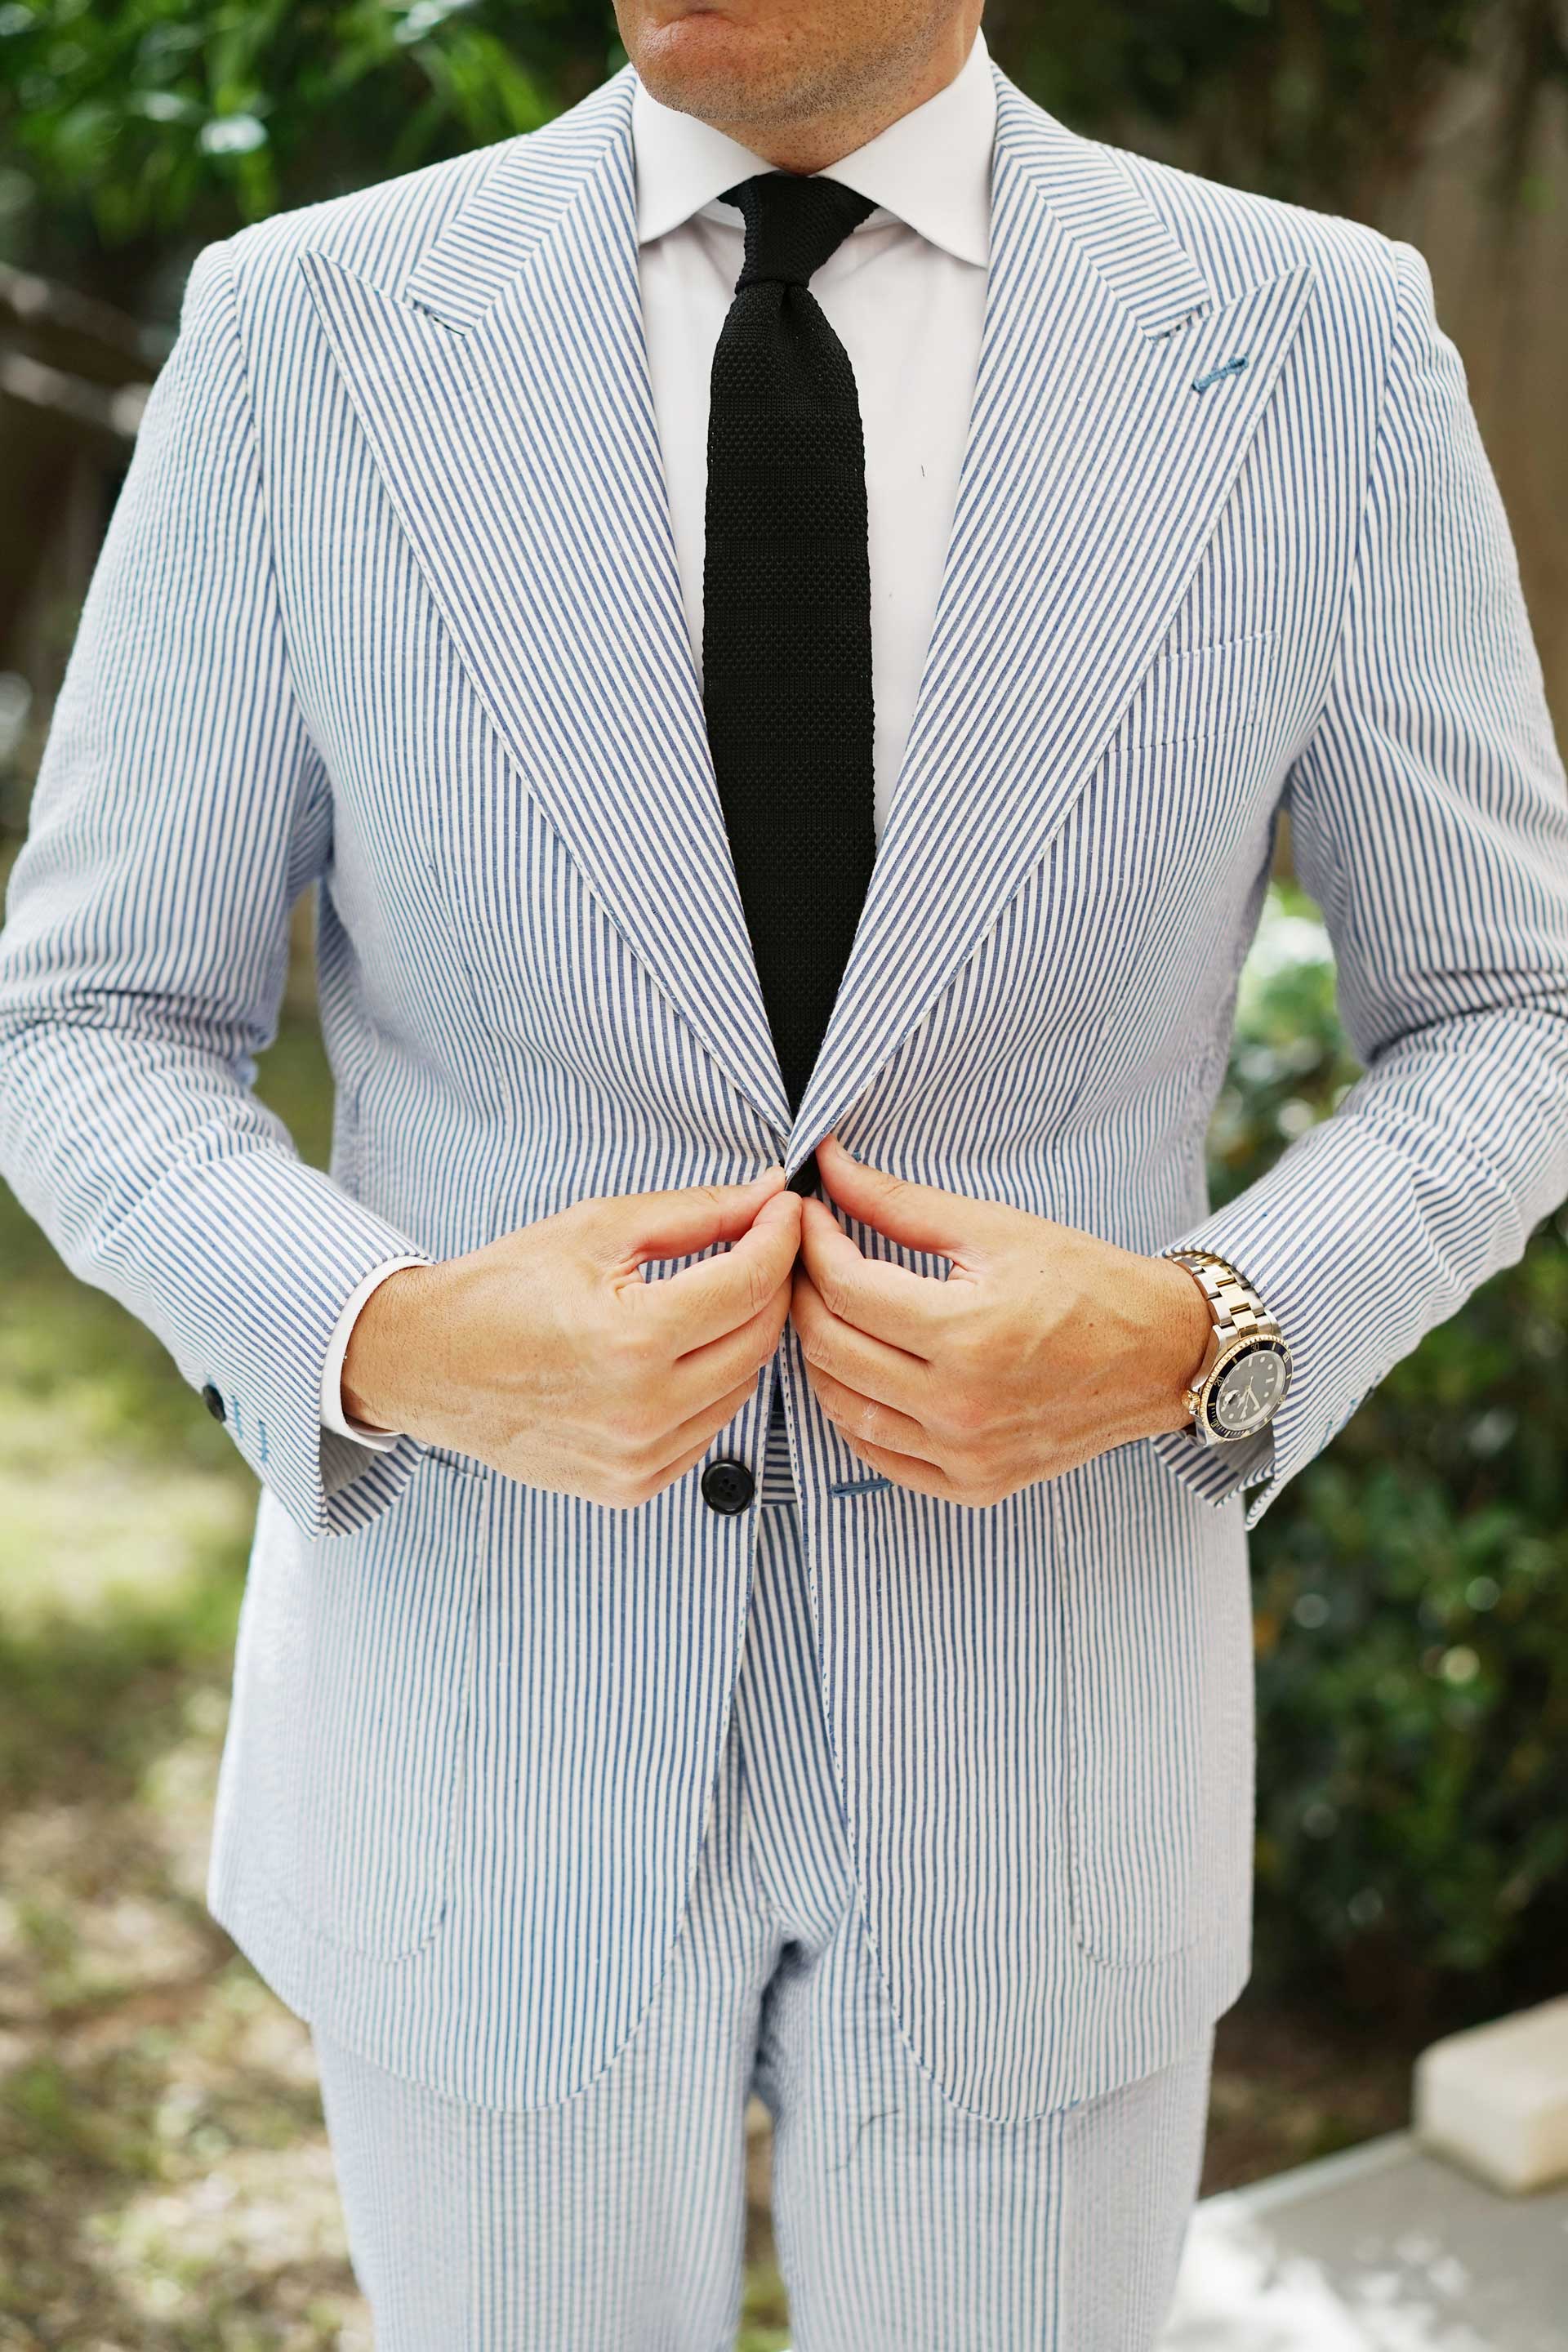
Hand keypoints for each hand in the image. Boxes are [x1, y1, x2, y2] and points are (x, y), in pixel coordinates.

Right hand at [342, 1168, 801, 1505]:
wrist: (428, 1364)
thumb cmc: (502, 1289)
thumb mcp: (597, 1229)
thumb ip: (695, 1214)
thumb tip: (766, 1196)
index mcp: (632, 1340)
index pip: (750, 1284)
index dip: (779, 1237)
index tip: (783, 1210)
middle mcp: (642, 1410)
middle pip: (759, 1339)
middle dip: (770, 1283)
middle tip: (757, 1244)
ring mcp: (637, 1458)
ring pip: (742, 1388)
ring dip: (741, 1336)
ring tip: (713, 1296)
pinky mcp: (630, 1487)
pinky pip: (707, 1431)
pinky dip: (710, 1387)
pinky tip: (680, 1354)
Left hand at [788, 1134, 1211, 1504]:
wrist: (1159, 1354)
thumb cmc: (1085, 1283)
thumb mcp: (994, 1229)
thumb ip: (899, 1204)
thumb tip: (827, 1166)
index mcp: (968, 1334)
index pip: (844, 1289)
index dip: (813, 1243)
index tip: (809, 1215)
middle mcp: (961, 1405)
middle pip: (830, 1347)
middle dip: (801, 1292)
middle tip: (807, 1257)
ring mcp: (964, 1454)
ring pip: (841, 1405)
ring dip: (820, 1351)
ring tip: (829, 1308)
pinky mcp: (972, 1484)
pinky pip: (876, 1452)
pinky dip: (852, 1409)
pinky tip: (859, 1369)